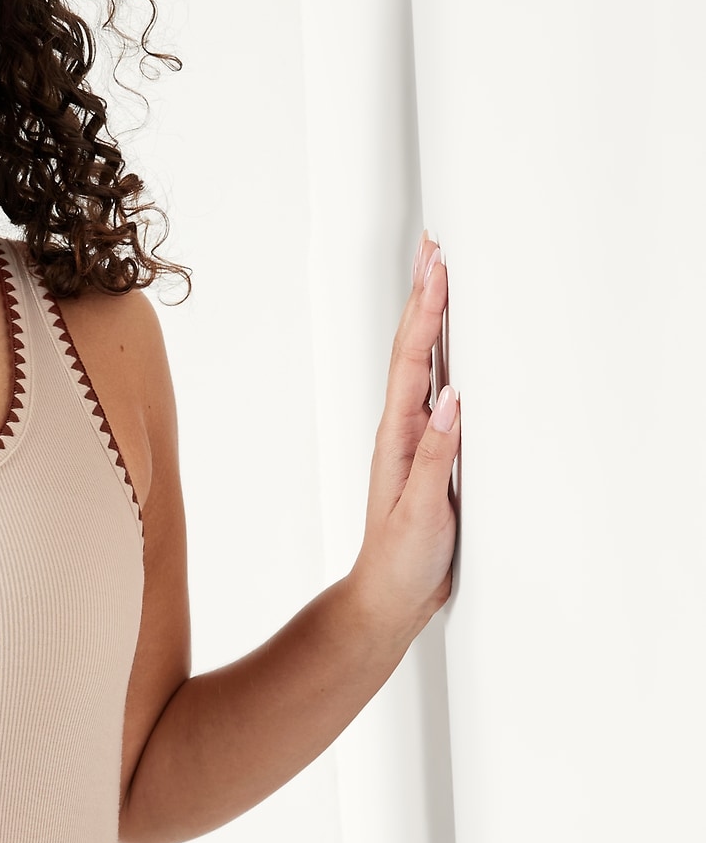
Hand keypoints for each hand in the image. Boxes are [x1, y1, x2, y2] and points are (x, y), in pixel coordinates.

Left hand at [349, 233, 459, 641]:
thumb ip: (435, 457)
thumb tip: (452, 399)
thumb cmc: (402, 560)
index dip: (426, 312)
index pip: (413, 361)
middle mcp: (403, 429)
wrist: (389, 596)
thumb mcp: (421, 512)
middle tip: (435, 246)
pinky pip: (437, 390)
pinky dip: (444, 356)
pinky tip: (452, 341)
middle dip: (424, 296)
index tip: (438, 268)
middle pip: (414, 349)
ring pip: (423, 364)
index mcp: (399, 437)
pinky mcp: (430, 453)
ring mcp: (416, 438)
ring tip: (438, 274)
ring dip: (430, 318)